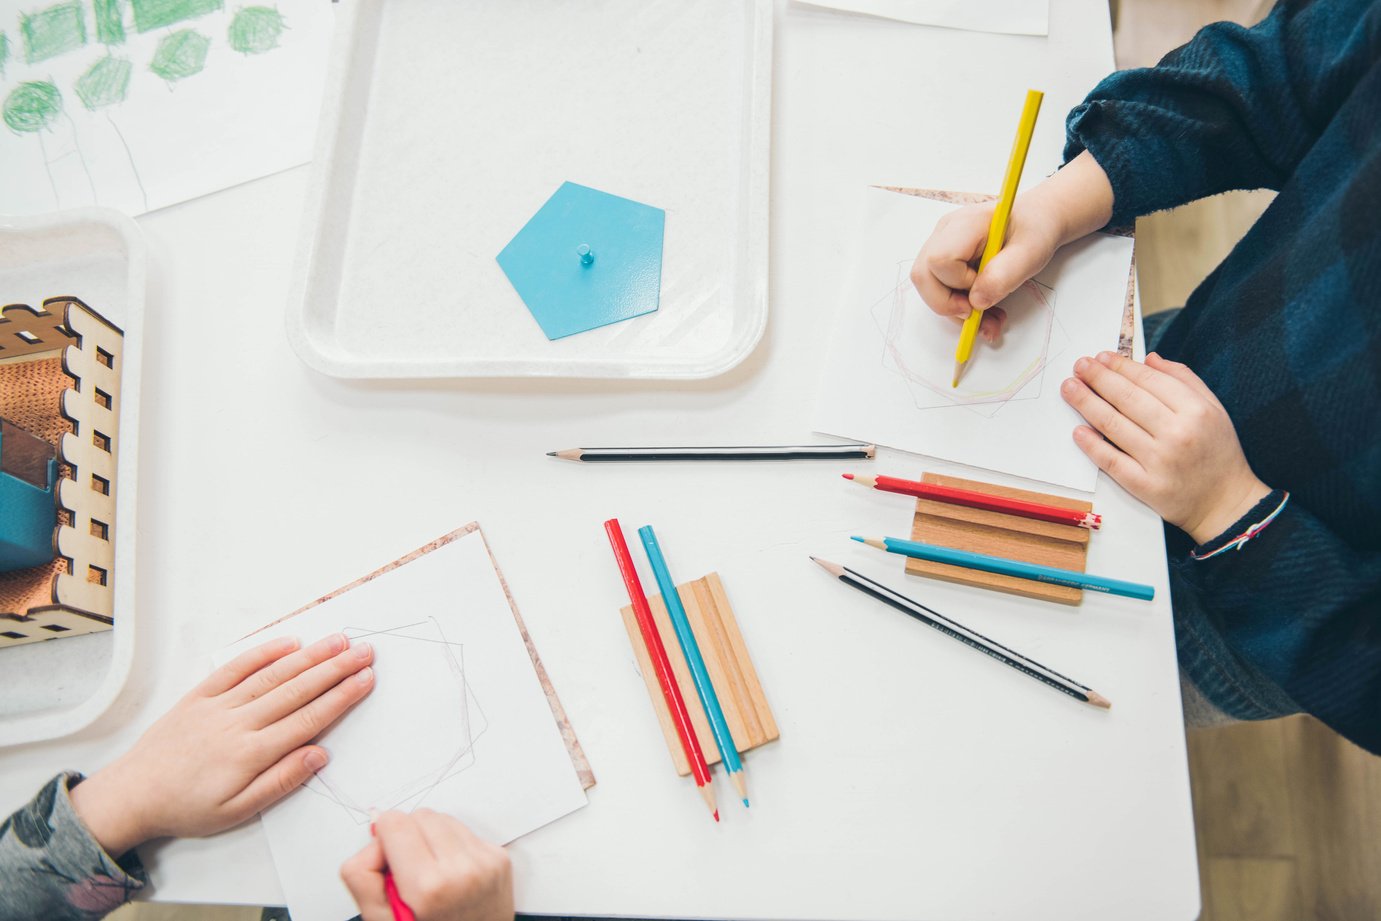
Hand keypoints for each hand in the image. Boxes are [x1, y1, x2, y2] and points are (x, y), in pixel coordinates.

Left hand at [70, 633, 374, 856]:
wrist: (132, 794)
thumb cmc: (187, 807)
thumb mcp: (237, 810)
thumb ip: (280, 781)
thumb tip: (319, 755)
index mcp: (251, 753)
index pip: (309, 718)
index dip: (341, 697)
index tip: (366, 679)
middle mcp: (239, 722)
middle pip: (297, 689)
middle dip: (335, 668)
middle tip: (365, 651)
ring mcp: (219, 704)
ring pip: (272, 674)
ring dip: (309, 655)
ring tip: (338, 641)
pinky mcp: (200, 695)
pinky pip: (236, 667)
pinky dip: (263, 652)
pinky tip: (289, 642)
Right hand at [341, 809, 513, 920]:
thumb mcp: (382, 920)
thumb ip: (363, 877)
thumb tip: (373, 837)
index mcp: (428, 888)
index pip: (394, 823)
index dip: (383, 839)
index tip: (388, 861)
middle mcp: (461, 870)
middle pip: (420, 815)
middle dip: (408, 837)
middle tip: (410, 871)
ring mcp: (484, 862)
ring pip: (442, 819)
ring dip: (431, 838)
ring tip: (431, 872)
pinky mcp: (499, 857)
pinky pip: (464, 829)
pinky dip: (452, 844)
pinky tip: (450, 872)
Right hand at [910, 151, 1115, 339]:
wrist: (1037, 221)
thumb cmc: (1034, 230)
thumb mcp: (1030, 253)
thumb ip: (1004, 276)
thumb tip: (976, 301)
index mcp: (965, 224)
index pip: (939, 260)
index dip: (959, 283)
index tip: (985, 289)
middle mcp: (945, 233)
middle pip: (923, 276)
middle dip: (948, 305)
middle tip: (978, 315)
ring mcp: (941, 245)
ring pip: (928, 287)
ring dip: (956, 312)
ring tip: (990, 319)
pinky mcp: (945, 261)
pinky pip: (940, 289)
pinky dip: (959, 307)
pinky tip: (983, 310)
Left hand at [1062, 351, 1271, 543]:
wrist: (1225, 502)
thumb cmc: (1217, 452)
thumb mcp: (1214, 409)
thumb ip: (1184, 380)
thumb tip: (1148, 359)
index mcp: (1195, 411)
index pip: (1148, 381)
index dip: (1120, 366)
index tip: (1101, 357)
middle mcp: (1177, 433)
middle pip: (1126, 399)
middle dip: (1098, 378)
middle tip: (1079, 366)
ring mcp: (1159, 461)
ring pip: (1113, 425)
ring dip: (1086, 403)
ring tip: (1070, 388)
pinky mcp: (1145, 486)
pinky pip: (1111, 461)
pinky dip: (1092, 445)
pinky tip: (1078, 430)